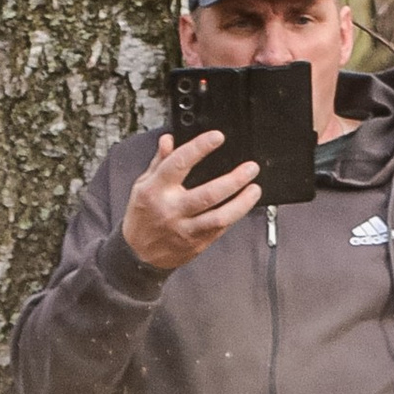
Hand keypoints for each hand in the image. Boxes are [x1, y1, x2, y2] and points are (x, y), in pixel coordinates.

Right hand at [123, 132, 260, 272]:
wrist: (139, 255)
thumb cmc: (142, 216)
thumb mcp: (143, 185)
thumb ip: (159, 162)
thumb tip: (168, 139)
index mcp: (155, 190)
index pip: (179, 164)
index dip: (199, 148)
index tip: (217, 137)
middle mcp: (172, 209)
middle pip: (208, 194)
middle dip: (234, 180)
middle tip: (250, 168)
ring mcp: (186, 228)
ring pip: (220, 216)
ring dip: (242, 203)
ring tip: (255, 189)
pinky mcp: (198, 242)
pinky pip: (221, 228)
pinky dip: (235, 215)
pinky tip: (243, 204)